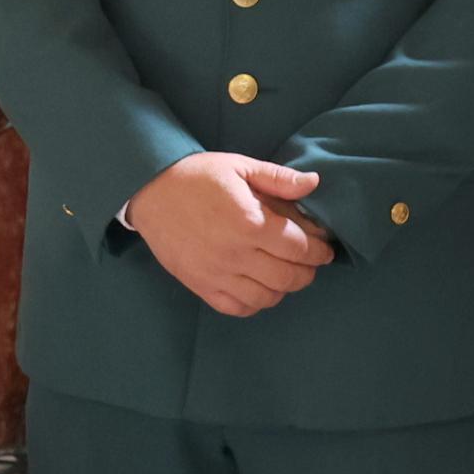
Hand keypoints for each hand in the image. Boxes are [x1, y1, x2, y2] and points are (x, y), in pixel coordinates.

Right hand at [125, 152, 336, 319]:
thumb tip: (314, 183)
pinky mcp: (200, 286)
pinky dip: (254, 303)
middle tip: (310, 263)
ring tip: (285, 275)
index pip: (299, 248)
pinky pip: (237, 307)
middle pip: (288, 277)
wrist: (149, 191)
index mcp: (250, 222)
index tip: (325, 249)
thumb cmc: (197, 176)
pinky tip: (258, 288)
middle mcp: (235, 253)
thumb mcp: (239, 166)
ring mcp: (217, 274)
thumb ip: (278, 178)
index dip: (319, 251)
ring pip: (266, 297)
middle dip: (307, 272)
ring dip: (283, 288)